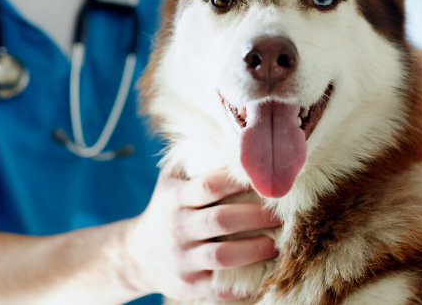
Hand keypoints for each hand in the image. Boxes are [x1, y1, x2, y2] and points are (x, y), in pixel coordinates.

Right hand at [124, 168, 280, 300]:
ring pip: (223, 256)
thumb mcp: (171, 181)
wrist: (138, 255)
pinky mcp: (189, 285)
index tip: (267, 178)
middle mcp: (178, 228)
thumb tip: (231, 132)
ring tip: (277, 243)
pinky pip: (219, 288)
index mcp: (174, 198)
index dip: (239, 180)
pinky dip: (242, 288)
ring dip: (255, 250)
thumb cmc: (168, 209)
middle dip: (257, 215)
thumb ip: (195, 158)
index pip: (209, 185)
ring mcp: (183, 259)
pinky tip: (265, 278)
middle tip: (283, 212)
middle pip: (221, 220)